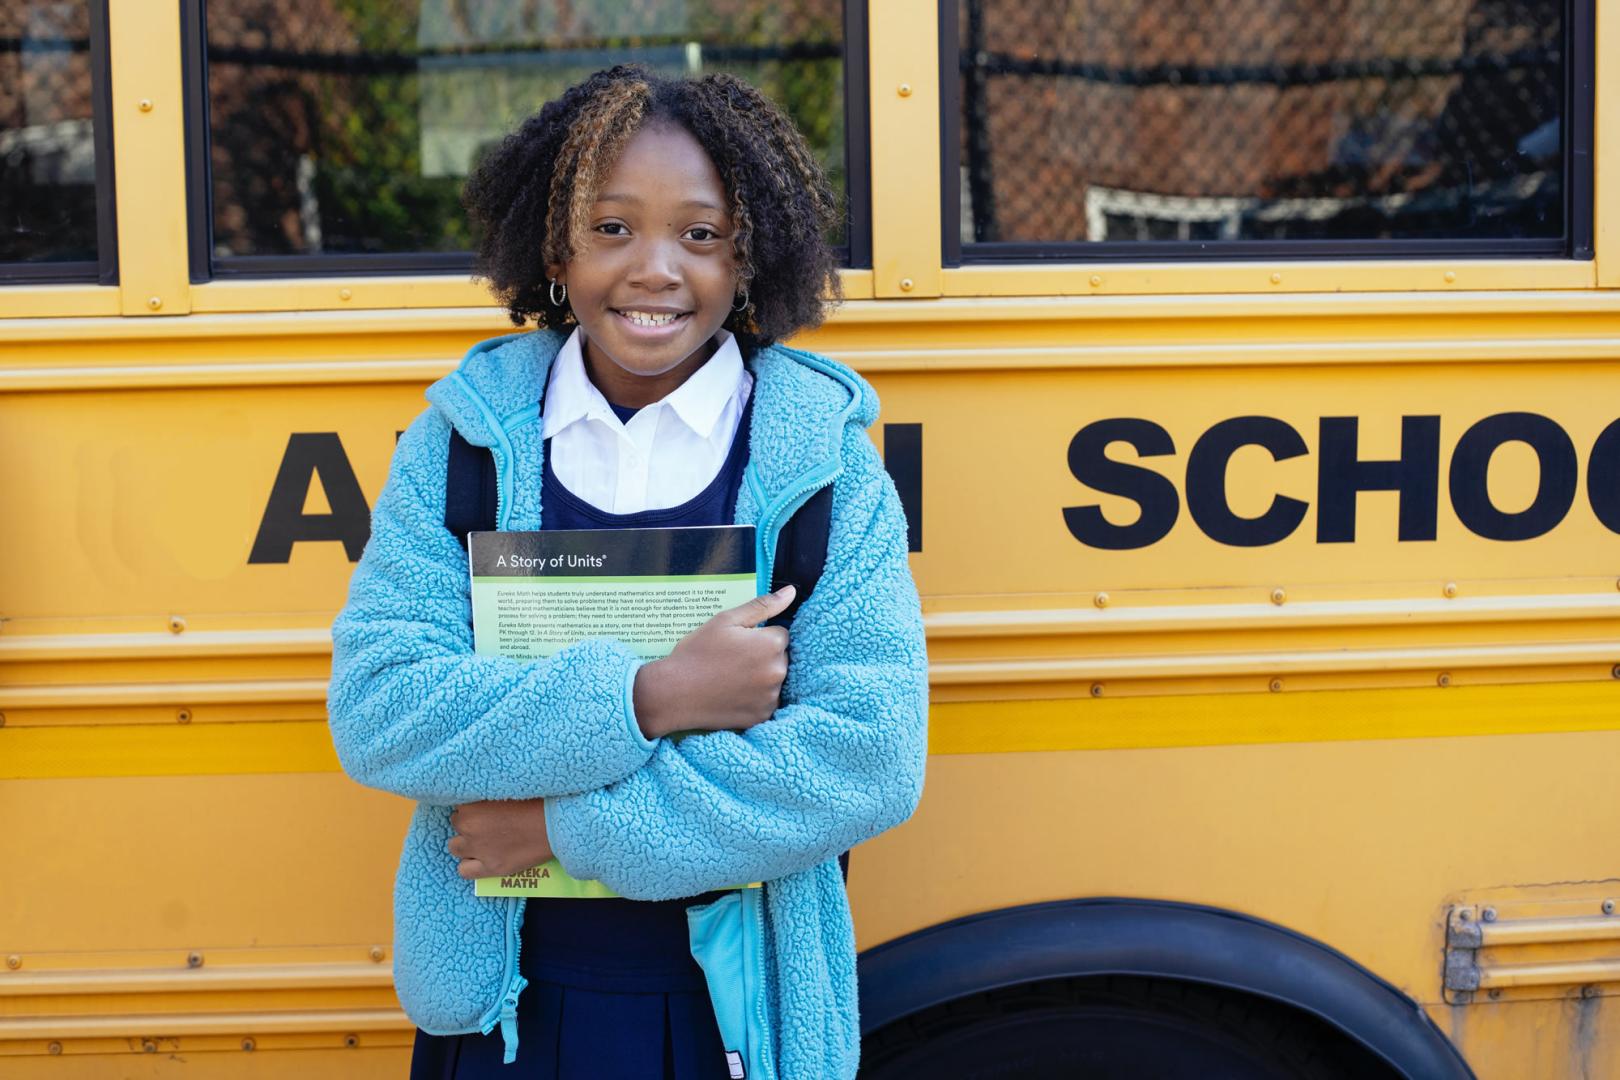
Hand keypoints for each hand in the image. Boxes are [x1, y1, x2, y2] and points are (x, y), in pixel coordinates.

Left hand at [448, 799, 552, 878]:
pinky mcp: (490, 867)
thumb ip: (485, 796)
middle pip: (456, 824)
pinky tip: (482, 859)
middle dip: (469, 824)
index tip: (485, 808)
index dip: (473, 807)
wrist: (555, 823)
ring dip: (466, 843)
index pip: (458, 805)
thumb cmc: (536, 800)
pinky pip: (464, 871)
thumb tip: (477, 800)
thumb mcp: (505, 788)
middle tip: (488, 822)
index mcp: (470, 805)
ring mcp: (478, 849)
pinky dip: (470, 865)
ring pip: (455, 847)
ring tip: (483, 840)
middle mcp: (469, 827)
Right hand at [632, 585, 794, 739]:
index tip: (737, 643)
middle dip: (762, 656)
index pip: (780, 634)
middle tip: (731, 661)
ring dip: (760, 678)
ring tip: (730, 678)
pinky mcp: (763, 716)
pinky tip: (733, 694)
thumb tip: (791, 592)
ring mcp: (771, 697)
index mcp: (772, 644)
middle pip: (780, 658)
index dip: (758, 636)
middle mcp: (778, 671)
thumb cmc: (697, 652)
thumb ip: (762, 605)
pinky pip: (766, 702)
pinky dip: (754, 699)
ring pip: (773, 680)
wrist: (674, 693)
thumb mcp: (726, 620)